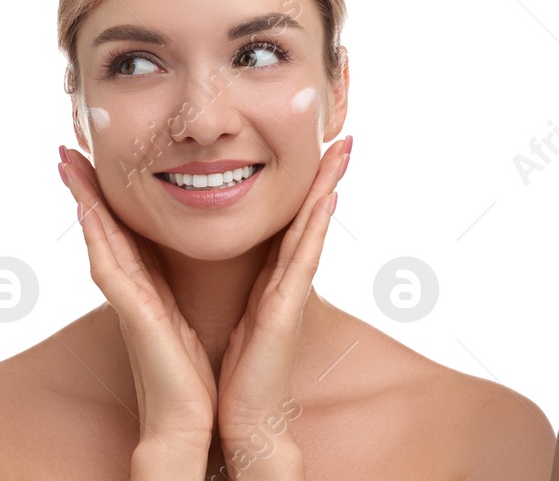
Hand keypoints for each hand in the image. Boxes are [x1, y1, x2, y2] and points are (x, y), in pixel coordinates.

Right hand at [59, 146, 216, 461]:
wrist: (189, 421)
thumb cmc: (193, 374)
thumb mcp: (189, 319)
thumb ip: (181, 292)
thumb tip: (188, 265)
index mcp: (148, 288)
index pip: (123, 231)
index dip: (107, 196)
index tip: (94, 161)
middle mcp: (131, 291)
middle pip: (102, 229)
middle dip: (84, 189)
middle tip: (66, 149)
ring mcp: (128, 303)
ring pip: (99, 241)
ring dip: (83, 202)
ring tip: (68, 164)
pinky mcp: (135, 318)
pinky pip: (111, 272)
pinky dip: (99, 240)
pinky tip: (89, 213)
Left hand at [215, 136, 351, 462]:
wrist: (235, 420)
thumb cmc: (229, 374)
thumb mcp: (227, 316)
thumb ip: (231, 286)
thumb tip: (215, 262)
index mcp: (269, 281)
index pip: (289, 222)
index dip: (305, 187)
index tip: (317, 151)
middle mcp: (285, 282)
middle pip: (308, 217)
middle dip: (326, 177)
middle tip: (343, 136)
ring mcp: (289, 295)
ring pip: (311, 229)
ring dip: (329, 188)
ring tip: (342, 151)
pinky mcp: (285, 312)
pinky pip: (302, 260)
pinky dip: (315, 229)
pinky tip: (327, 200)